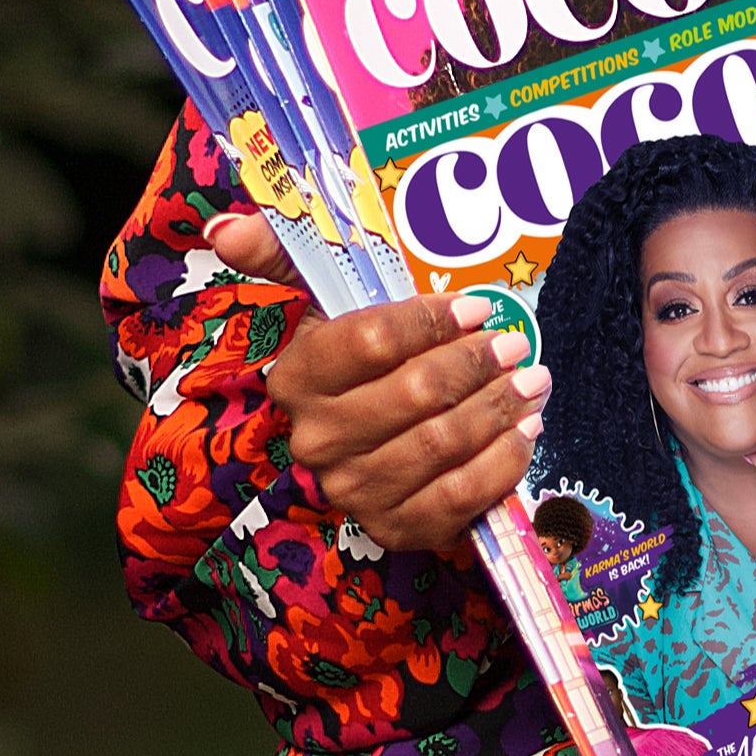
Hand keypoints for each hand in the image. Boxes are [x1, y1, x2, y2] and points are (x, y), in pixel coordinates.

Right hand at [212, 212, 544, 552]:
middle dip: (475, 364)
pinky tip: (526, 431)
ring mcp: (355, 490)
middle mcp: (317, 439)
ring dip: (497, 409)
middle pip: (414, 393)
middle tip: (515, 344)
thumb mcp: (328, 303)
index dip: (429, 322)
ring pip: (441, 443)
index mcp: (296, 378)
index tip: (475, 309)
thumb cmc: (369, 361)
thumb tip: (223, 227)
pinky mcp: (396, 528)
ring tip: (532, 381)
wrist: (388, 444)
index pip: (370, 341)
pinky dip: (503, 461)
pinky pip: (461, 496)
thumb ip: (283, 254)